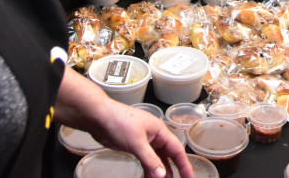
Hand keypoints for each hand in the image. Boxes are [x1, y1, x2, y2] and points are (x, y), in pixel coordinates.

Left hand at [55, 70, 192, 177]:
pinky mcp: (134, 146)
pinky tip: (149, 177)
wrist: (99, 117)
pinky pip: (146, 160)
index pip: (177, 150)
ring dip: (160, 171)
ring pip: (157, 159)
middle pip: (168, 155)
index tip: (190, 177)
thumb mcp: (137, 143)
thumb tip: (162, 175)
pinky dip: (149, 169)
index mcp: (159, 131)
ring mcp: (144, 141)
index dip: (184, 165)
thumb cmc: (119, 121)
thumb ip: (150, 160)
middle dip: (173, 170)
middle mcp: (154, 136)